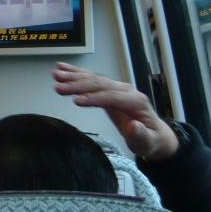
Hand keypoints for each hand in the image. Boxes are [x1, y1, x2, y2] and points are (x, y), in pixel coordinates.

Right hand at [53, 62, 178, 161]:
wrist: (154, 133)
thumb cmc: (150, 139)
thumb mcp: (148, 143)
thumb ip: (141, 135)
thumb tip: (133, 126)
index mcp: (136, 101)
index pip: (112, 97)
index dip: (94, 98)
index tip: (76, 101)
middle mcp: (126, 90)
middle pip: (100, 84)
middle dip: (78, 85)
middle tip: (59, 87)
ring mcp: (117, 88)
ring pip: (94, 79)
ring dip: (74, 76)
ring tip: (56, 75)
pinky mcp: (109, 89)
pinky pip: (92, 78)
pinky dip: (77, 73)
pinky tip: (63, 68)